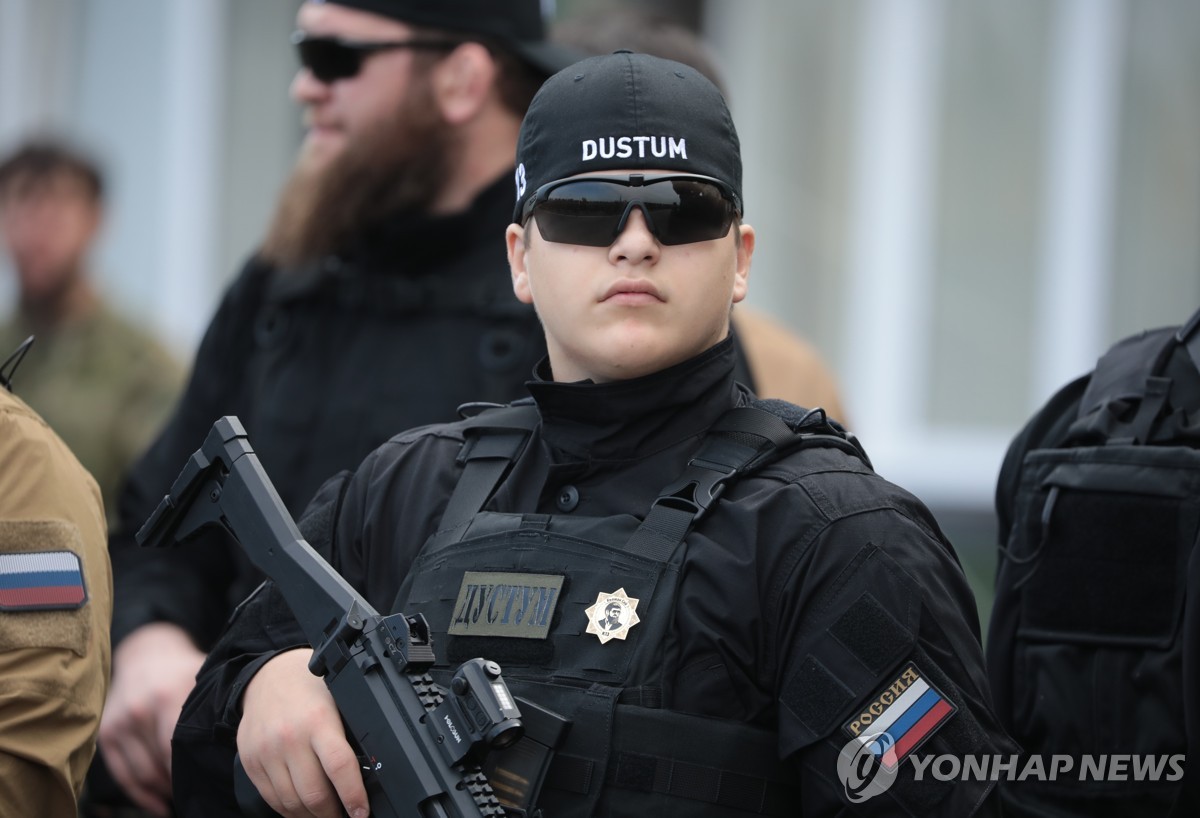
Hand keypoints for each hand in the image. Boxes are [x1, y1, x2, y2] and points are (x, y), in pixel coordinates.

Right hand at [99, 622, 206, 816]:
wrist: (147, 651)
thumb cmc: (185, 669)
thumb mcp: (203, 676)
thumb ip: (220, 703)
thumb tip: (250, 735)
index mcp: (166, 696)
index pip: (179, 749)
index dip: (196, 770)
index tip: (216, 782)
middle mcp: (140, 711)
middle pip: (162, 765)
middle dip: (183, 783)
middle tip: (206, 792)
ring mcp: (120, 723)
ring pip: (143, 775)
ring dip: (164, 792)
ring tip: (186, 797)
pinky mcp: (107, 733)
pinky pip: (123, 775)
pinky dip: (141, 795)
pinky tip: (160, 805)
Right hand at [238, 648, 368, 817]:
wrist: (267, 675)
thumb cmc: (309, 687)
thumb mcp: (337, 698)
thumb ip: (348, 731)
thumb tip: (369, 769)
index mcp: (318, 719)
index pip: (339, 766)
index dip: (353, 796)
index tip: (361, 812)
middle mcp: (289, 737)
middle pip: (314, 793)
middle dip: (333, 813)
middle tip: (346, 815)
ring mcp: (266, 752)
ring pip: (291, 803)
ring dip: (311, 816)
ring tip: (325, 814)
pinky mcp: (251, 762)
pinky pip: (271, 799)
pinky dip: (289, 810)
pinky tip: (302, 809)